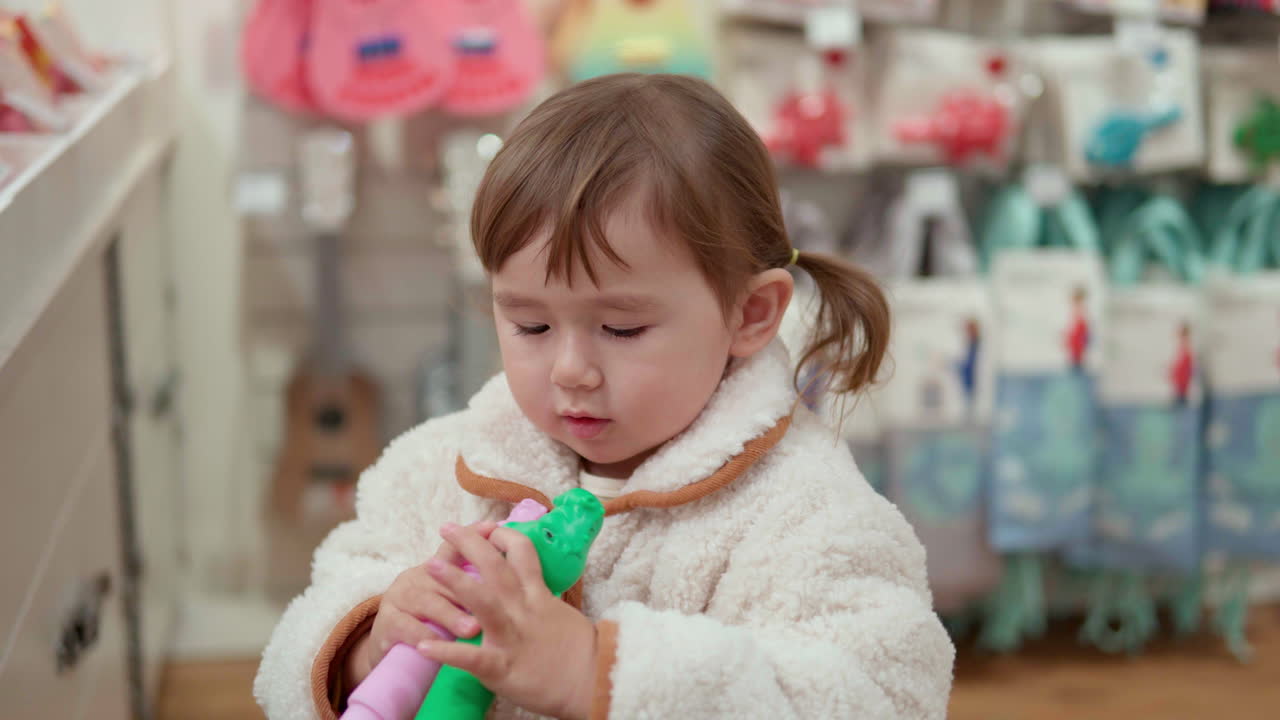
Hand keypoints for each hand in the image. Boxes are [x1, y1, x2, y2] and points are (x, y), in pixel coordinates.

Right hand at [345, 521, 499, 686]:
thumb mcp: (450, 601)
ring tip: (472, 630)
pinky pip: (407, 628)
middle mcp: (416, 577)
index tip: (493, 527)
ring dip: (451, 616)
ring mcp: (399, 598)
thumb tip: (511, 573)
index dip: (472, 535)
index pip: (454, 547)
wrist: (389, 648)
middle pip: (444, 577)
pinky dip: (425, 637)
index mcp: (435, 568)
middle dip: (470, 588)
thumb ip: (473, 586)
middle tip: (494, 602)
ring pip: (428, 603)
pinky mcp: (386, 623)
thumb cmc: (430, 621)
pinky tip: (440, 647)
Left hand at [420, 523, 597, 719]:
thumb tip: (534, 590)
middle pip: (495, 566)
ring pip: (482, 601)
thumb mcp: (564, 615)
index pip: (522, 553)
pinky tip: (424, 647)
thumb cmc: (584, 653)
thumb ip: (544, 600)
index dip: (504, 535)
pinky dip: (447, 651)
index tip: (488, 527)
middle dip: (470, 544)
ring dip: (455, 581)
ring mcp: (512, 636)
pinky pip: (471, 657)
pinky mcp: (503, 666)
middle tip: (446, 528)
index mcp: (539, 596)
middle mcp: (523, 609)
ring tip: (429, 566)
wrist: (594, 683)